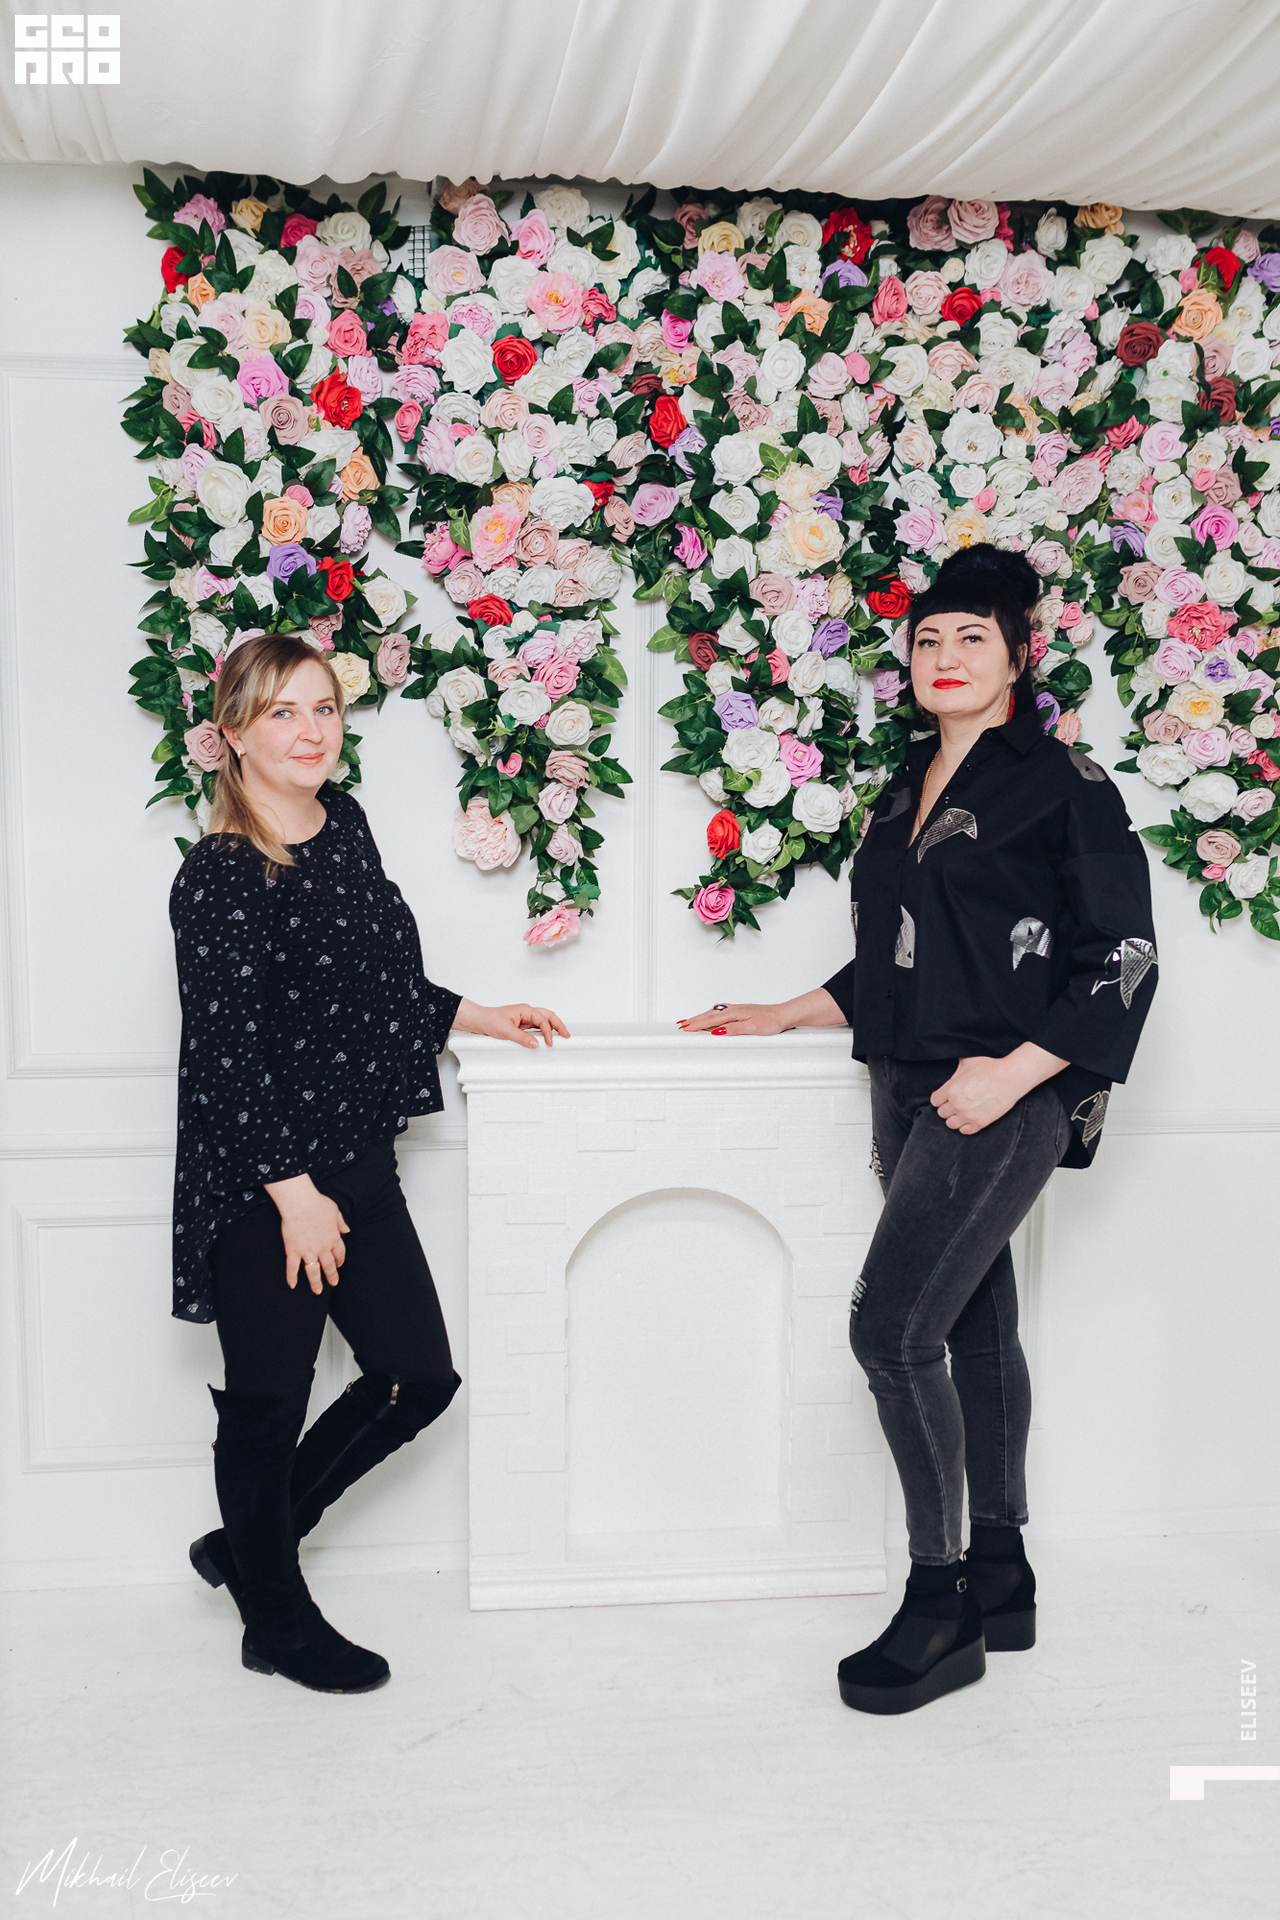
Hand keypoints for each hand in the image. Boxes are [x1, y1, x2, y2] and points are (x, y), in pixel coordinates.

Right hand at [263, 1174, 348, 1292]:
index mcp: (333, 1238)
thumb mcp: (335, 1210)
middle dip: (332, 1275)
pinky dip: (291, 1277)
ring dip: (316, 1283)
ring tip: (318, 1291)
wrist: (300, 1203)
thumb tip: (347, 1230)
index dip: (340, 1260)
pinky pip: (292, 1268)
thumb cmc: (317, 1203)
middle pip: (329, 1266)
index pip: (339, 1254)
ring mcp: (307, 1251)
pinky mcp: (293, 1251)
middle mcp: (322, 1248)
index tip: (339, 1265)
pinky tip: (292, 1285)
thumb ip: (341, 1222)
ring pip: (313, 1272)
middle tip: (333, 1283)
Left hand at [456, 997, 569, 1049]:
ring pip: (545, 1020)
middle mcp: (527, 1012)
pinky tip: (548, 1038)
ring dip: (554, 1027)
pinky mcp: (523, 1025)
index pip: (542, 1019)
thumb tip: (536, 1044)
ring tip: (562, 1036)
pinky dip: (545, 1031)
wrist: (480, 1020)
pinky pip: (538, 1027)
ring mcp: (526, 1018)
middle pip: (548, 1016)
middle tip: (567, 1036)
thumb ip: (521, 1038)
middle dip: (559, 1025)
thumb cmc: (490, 1020)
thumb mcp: (505, 1031)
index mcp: (525, 1010)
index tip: (550, 1043)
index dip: (548, 1031)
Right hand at [678, 1003, 784, 1035]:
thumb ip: (733, 1029)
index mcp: (734, 1013)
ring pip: (713, 1013)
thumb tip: (716, 1031)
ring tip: (690, 1021)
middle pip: (709, 1015)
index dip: (696, 1024)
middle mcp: (733, 1009)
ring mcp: (736, 1010)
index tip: (685, 1028)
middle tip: (681, 1025)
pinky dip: (711, 1016)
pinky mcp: (740, 1012)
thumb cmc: (771, 1021)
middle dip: (694, 1020)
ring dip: (701, 1017)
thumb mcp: (752, 1028)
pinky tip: (710, 1018)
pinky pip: (720, 1014)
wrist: (783, 1014)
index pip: (711, 1020)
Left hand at [931, 1042, 1069, 1133]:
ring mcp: (968, 1115)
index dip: (940, 1098)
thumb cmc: (990, 1067)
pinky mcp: (980, 1123)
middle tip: (956, 1102)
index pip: (934, 1101)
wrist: (1010, 1078)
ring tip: (962, 1111)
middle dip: (947, 1107)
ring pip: (951, 1124)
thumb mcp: (968, 1061)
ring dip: (955, 1118)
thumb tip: (947, 1055)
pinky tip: (970, 1117)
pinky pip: (965, 1131)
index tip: (946, 1096)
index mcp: (951, 1089)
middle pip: (941, 1113)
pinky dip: (966, 1126)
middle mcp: (957, 1104)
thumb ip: (955, 1066)